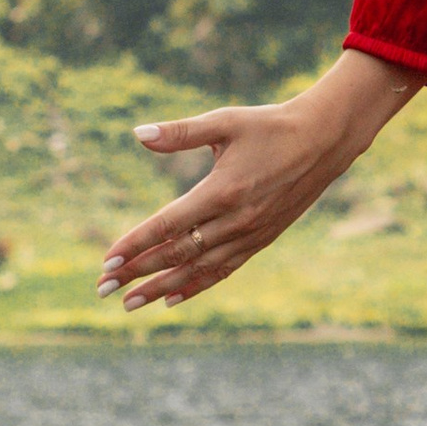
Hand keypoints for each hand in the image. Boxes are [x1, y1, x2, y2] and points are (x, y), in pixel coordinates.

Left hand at [98, 49, 419, 310]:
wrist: (324, 140)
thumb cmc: (270, 125)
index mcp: (222, 191)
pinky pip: (223, 270)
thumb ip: (180, 133)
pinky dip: (196, 286)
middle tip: (102, 287)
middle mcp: (235, 220)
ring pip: (198, 269)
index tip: (106, 261)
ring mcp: (249, 234)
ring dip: (161, 288)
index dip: (134, 245)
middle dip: (137, 272)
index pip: (167, 225)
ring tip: (129, 303)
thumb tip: (138, 134)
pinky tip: (172, 298)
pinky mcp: (261, 239)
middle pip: (177, 254)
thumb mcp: (225, 122)